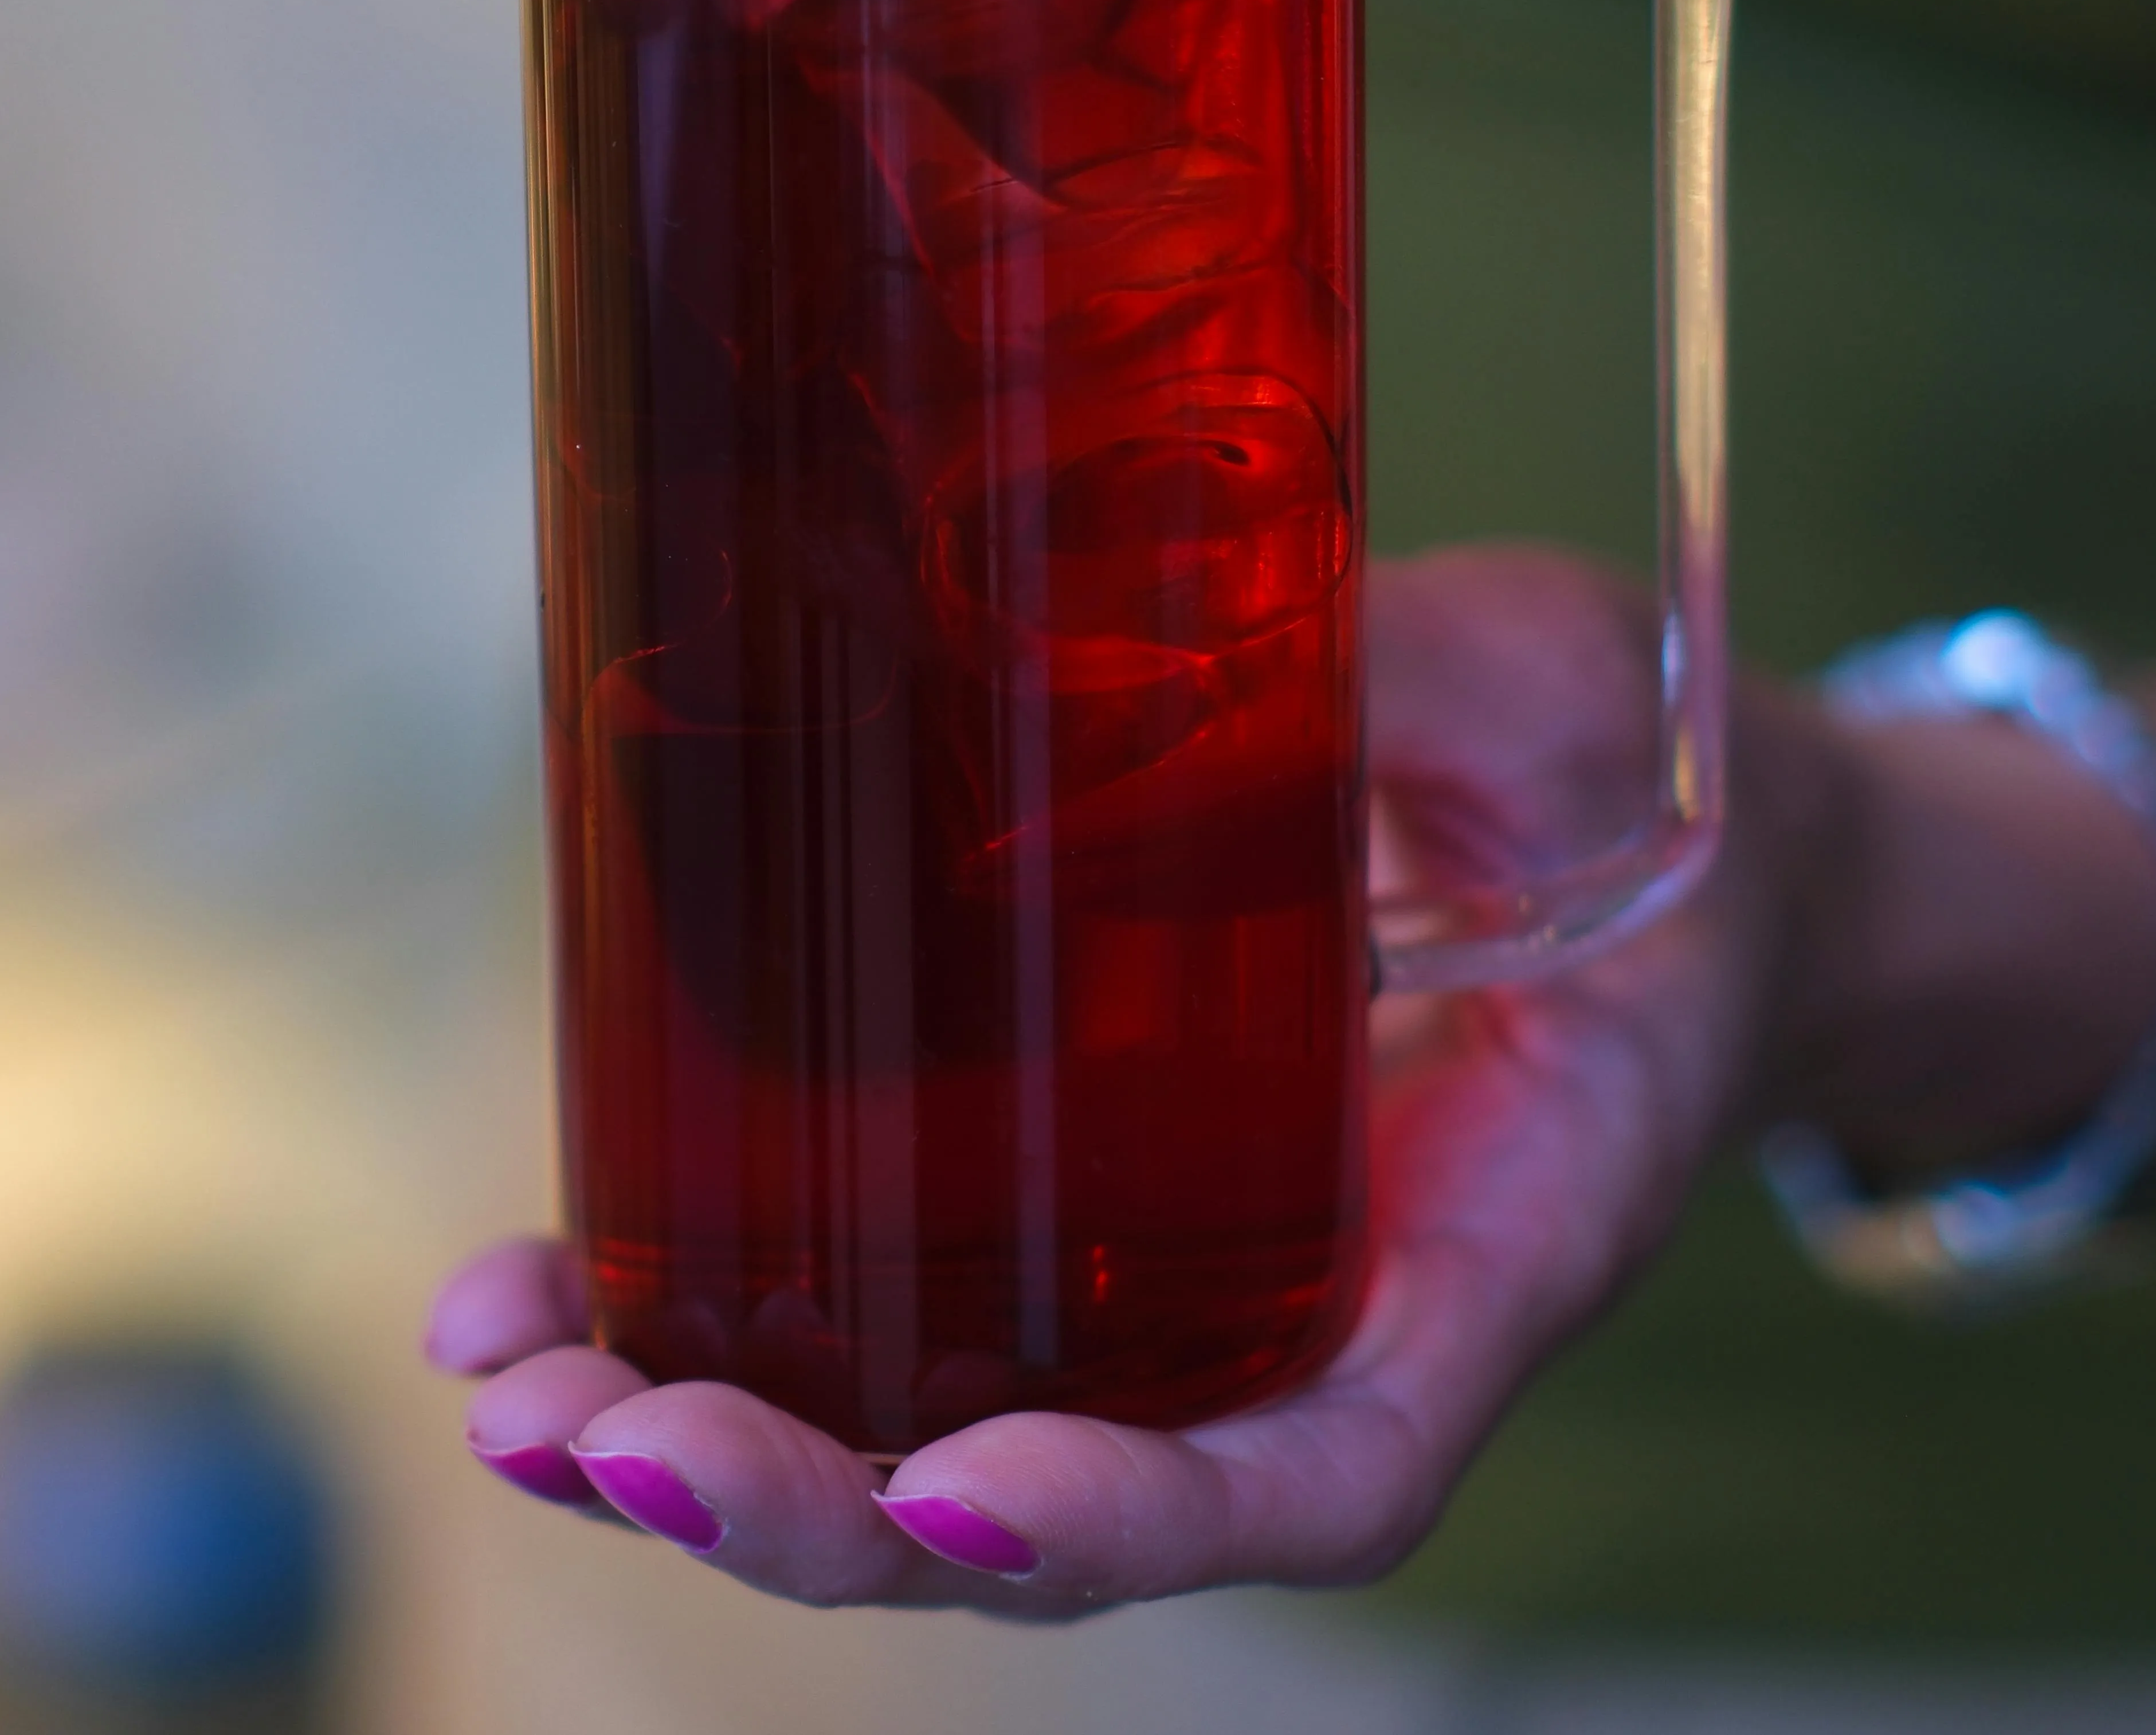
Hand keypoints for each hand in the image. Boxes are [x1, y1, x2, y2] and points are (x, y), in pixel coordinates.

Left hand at [422, 543, 1863, 1612]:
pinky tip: (519, 1298)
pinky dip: (688, 1325)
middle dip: (814, 1507)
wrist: (1652, 845)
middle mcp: (1295, 1333)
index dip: (1128, 1516)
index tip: (958, 1496)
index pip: (1308, 1473)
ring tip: (503, 1384)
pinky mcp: (1052, 1214)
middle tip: (608, 1440)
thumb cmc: (1634, 789)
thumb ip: (1400, 690)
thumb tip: (1195, 639)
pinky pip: (868, 1320)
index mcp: (1470, 1265)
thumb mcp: (1559, 708)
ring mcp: (1164, 1297)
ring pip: (915, 1453)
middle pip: (1043, 1516)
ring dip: (692, 1445)